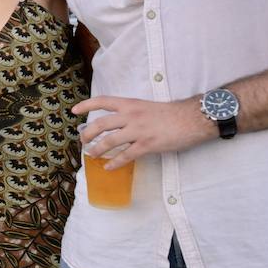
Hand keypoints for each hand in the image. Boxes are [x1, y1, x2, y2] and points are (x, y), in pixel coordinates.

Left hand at [73, 96, 216, 169]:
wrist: (192, 118)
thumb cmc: (172, 113)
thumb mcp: (147, 106)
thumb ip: (133, 113)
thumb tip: (121, 122)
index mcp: (131, 104)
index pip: (103, 101)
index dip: (87, 105)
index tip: (74, 110)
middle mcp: (131, 116)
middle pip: (101, 124)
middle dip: (87, 133)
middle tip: (82, 140)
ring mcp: (138, 131)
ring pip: (109, 141)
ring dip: (97, 150)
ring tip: (92, 155)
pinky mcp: (147, 145)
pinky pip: (126, 156)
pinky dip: (115, 163)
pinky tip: (109, 167)